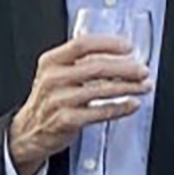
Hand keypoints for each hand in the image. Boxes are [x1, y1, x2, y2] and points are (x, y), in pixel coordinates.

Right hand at [7, 32, 149, 174]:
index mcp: (51, 61)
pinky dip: (120, 108)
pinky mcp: (67, 121)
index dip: (108, 43)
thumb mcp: (56, 73)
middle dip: (125, 68)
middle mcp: (53, 79)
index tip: (128, 47)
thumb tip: (118, 55)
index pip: (82, 44)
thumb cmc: (50, 99)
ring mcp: (59, 100)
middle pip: (96, 67)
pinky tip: (132, 104)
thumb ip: (80, 61)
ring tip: (143, 86)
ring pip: (101, 90)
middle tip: (142, 70)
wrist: (30, 130)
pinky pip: (100, 112)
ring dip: (128, 88)